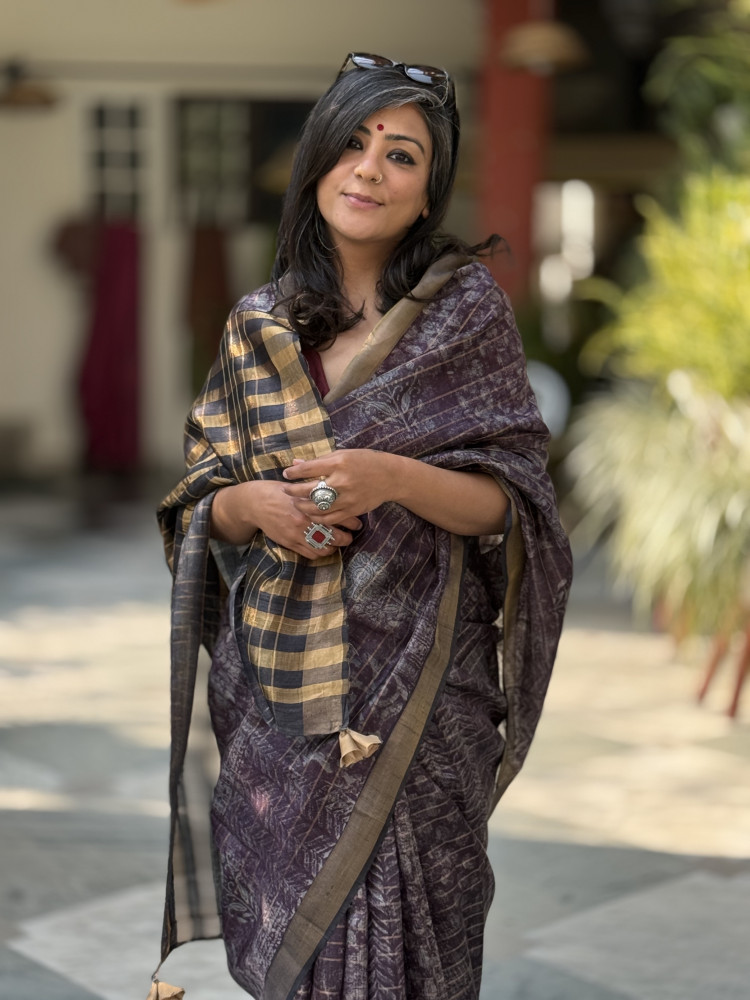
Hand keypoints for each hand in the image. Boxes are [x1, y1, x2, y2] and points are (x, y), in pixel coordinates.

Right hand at [210, 479, 362, 559]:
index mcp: (309, 504)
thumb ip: (315, 488)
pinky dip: (321, 553)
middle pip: (334, 534)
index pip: (337, 514)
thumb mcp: (297, 485)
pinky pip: (311, 554)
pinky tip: (325, 548)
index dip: (350, 520)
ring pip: (323, 547)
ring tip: (340, 543)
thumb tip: (335, 485)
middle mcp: (305, 520)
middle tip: (352, 534)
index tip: (357, 521)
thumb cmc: (277, 491)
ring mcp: (297, 534)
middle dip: (346, 537)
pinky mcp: (290, 543)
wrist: (254, 503)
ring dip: (335, 547)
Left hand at [282, 450, 399, 524]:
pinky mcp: (352, 510)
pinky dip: (317, 518)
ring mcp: (347, 498)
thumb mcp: (342, 455)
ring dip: (302, 506)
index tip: (286, 474)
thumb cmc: (364, 461)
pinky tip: (311, 513)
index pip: (308, 469)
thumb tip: (296, 463)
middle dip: (293, 491)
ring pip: (317, 507)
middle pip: (309, 490)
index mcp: (338, 463)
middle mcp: (342, 481)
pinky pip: (329, 519)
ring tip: (296, 503)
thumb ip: (319, 461)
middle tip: (286, 490)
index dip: (293, 473)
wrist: (390, 477)